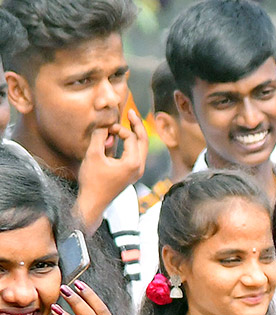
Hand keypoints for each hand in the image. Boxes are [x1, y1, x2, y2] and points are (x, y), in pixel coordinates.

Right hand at [75, 114, 148, 234]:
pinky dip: (130, 144)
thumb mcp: (93, 155)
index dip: (119, 129)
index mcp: (133, 163)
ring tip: (130, 120)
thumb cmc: (92, 180)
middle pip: (144, 141)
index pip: (131, 138)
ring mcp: (137, 171)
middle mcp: (139, 167)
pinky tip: (122, 137)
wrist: (93, 202)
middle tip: (131, 111)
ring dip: (134, 134)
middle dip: (137, 125)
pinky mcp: (131, 173)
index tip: (106, 128)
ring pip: (141, 148)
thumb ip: (100, 137)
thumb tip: (105, 126)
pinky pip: (135, 154)